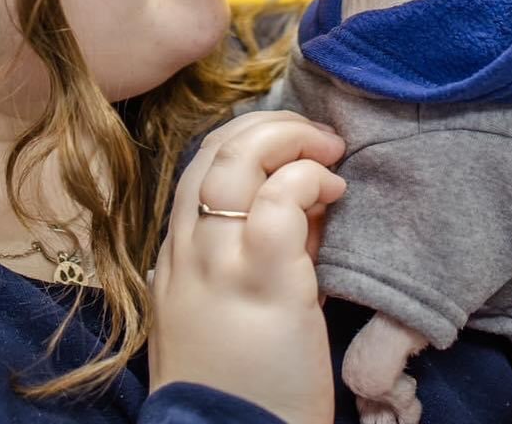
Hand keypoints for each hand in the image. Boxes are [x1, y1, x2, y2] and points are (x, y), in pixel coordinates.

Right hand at [148, 109, 346, 423]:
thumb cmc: (243, 384)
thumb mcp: (230, 308)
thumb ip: (256, 250)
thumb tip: (306, 203)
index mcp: (177, 256)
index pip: (201, 166)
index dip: (247, 140)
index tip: (289, 148)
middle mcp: (187, 250)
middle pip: (216, 149)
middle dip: (270, 126)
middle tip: (315, 136)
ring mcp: (219, 261)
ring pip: (238, 159)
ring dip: (288, 138)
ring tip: (328, 150)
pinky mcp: (262, 280)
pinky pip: (279, 202)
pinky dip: (307, 180)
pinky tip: (334, 191)